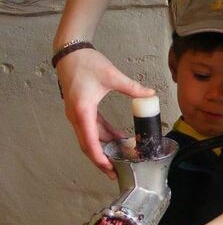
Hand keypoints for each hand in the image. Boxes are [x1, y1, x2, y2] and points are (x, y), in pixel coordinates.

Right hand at [56, 48, 155, 178]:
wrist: (70, 52)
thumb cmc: (87, 63)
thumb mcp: (112, 75)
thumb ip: (132, 87)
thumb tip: (150, 94)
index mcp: (82, 111)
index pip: (90, 142)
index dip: (100, 158)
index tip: (110, 169)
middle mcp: (77, 117)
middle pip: (88, 145)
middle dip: (102, 160)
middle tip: (117, 172)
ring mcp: (77, 114)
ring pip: (90, 138)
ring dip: (105, 147)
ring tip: (123, 156)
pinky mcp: (81, 110)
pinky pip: (92, 128)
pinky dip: (104, 135)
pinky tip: (119, 137)